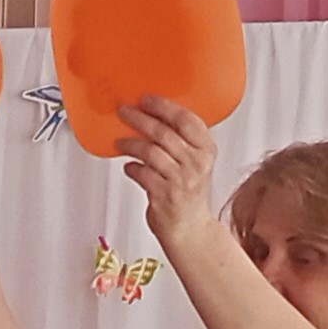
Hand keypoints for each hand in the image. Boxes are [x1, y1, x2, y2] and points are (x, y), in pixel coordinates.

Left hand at [119, 96, 219, 250]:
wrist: (190, 229)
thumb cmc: (189, 193)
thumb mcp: (195, 162)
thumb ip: (181, 140)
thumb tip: (152, 116)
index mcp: (206, 150)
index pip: (186, 120)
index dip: (164, 107)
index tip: (147, 99)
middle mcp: (196, 163)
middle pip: (164, 132)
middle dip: (140, 118)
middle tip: (125, 111)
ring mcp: (181, 180)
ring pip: (150, 151)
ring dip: (131, 143)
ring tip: (121, 142)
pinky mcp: (164, 195)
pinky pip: (142, 173)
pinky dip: (132, 168)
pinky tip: (130, 166)